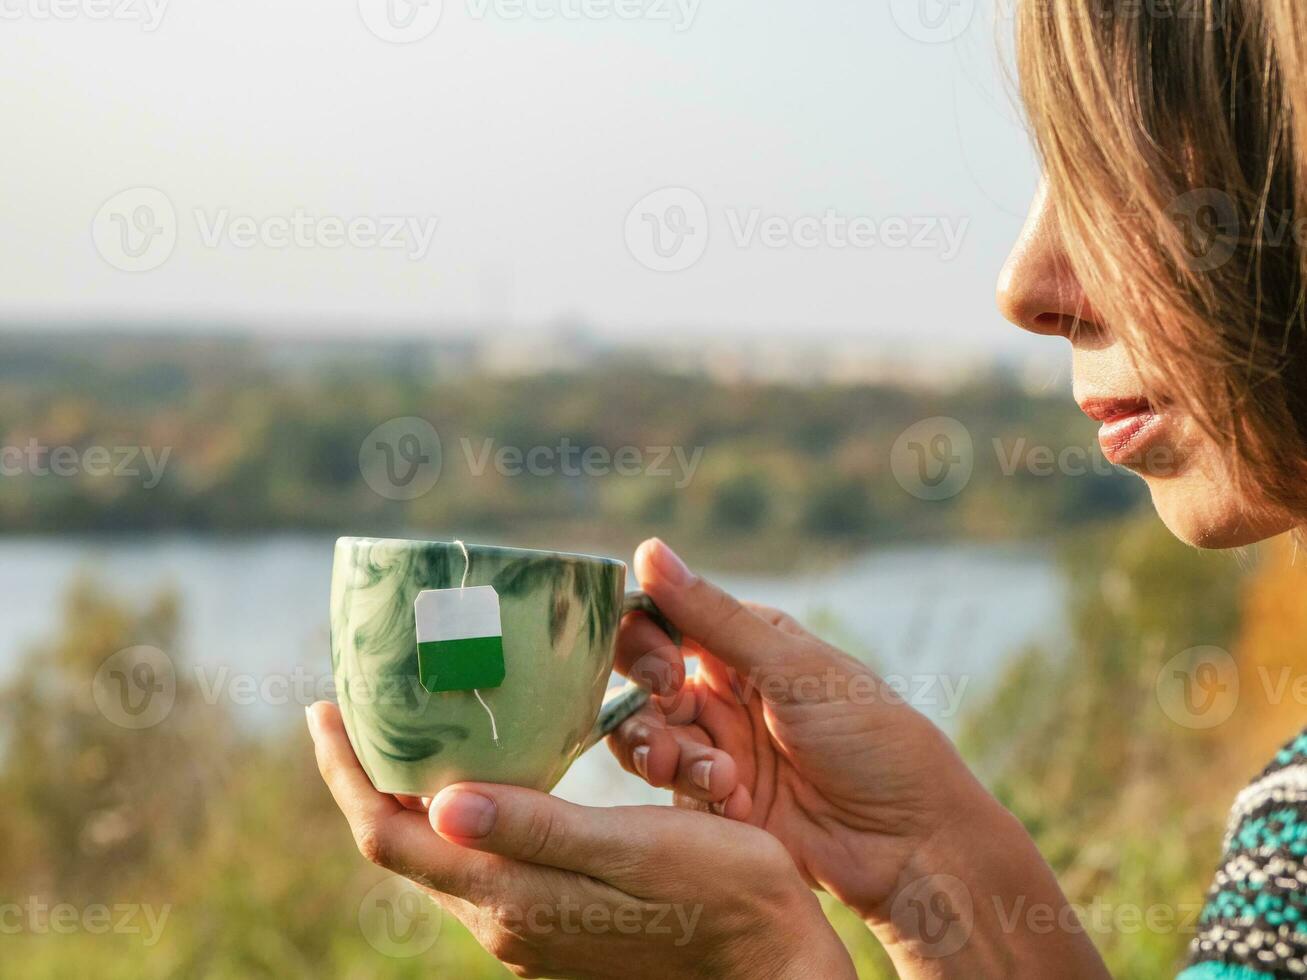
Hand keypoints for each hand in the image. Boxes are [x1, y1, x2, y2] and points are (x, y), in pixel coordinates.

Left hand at [307, 701, 854, 979]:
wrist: (770, 962)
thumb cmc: (718, 894)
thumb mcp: (631, 850)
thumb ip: (536, 830)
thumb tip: (439, 805)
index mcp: (510, 897)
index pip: (388, 837)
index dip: (346, 773)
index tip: (323, 709)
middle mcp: (504, 919)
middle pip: (402, 845)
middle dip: (368, 776)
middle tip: (358, 706)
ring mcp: (529, 927)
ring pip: (441, 855)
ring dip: (410, 794)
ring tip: (410, 729)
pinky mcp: (556, 923)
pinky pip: (481, 862)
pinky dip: (457, 813)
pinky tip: (480, 777)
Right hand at [611, 539, 1109, 978]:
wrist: (911, 843)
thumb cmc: (871, 740)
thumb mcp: (792, 669)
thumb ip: (711, 616)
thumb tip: (648, 549)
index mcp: (744, 643)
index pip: (662, 623)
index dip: (643, 642)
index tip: (662, 670)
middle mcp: (724, 692)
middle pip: (642, 684)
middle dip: (644, 706)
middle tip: (671, 724)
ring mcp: (718, 749)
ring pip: (647, 739)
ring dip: (663, 754)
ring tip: (714, 777)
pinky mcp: (715, 804)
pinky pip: (671, 790)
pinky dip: (696, 794)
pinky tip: (737, 805)